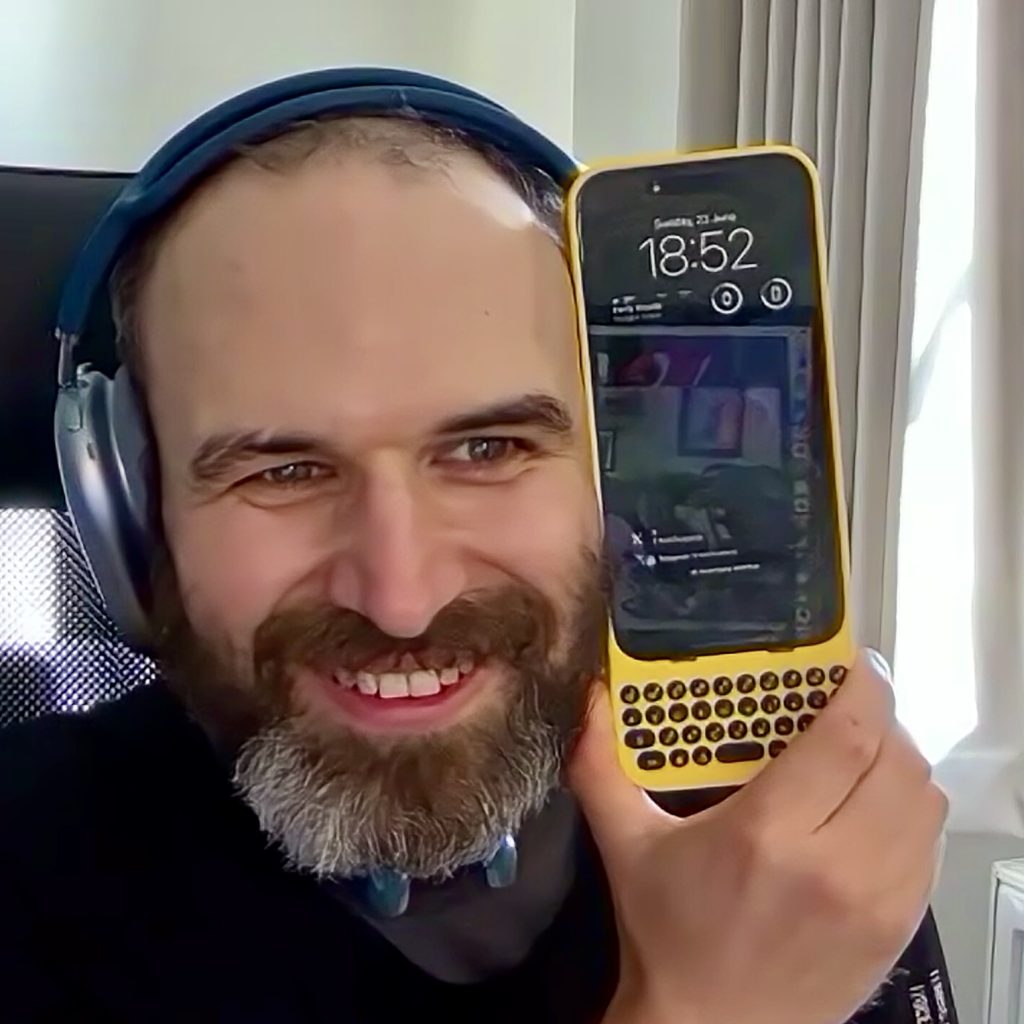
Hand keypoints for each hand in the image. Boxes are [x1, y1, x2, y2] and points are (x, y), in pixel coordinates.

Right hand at [568, 651, 947, 1023]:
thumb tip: (588, 695)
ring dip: (900, 763)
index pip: (848, 736)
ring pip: (924, 799)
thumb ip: (599, 765)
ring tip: (863, 754)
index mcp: (767, 832)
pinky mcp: (899, 928)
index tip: (854, 663)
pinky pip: (931, 844)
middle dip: (882, 717)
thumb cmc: (666, 932)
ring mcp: (876, 900)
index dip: (864, 686)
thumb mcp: (625, 845)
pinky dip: (911, 812)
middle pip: (897, 758)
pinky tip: (874, 809)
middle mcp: (835, 863)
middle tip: (850, 706)